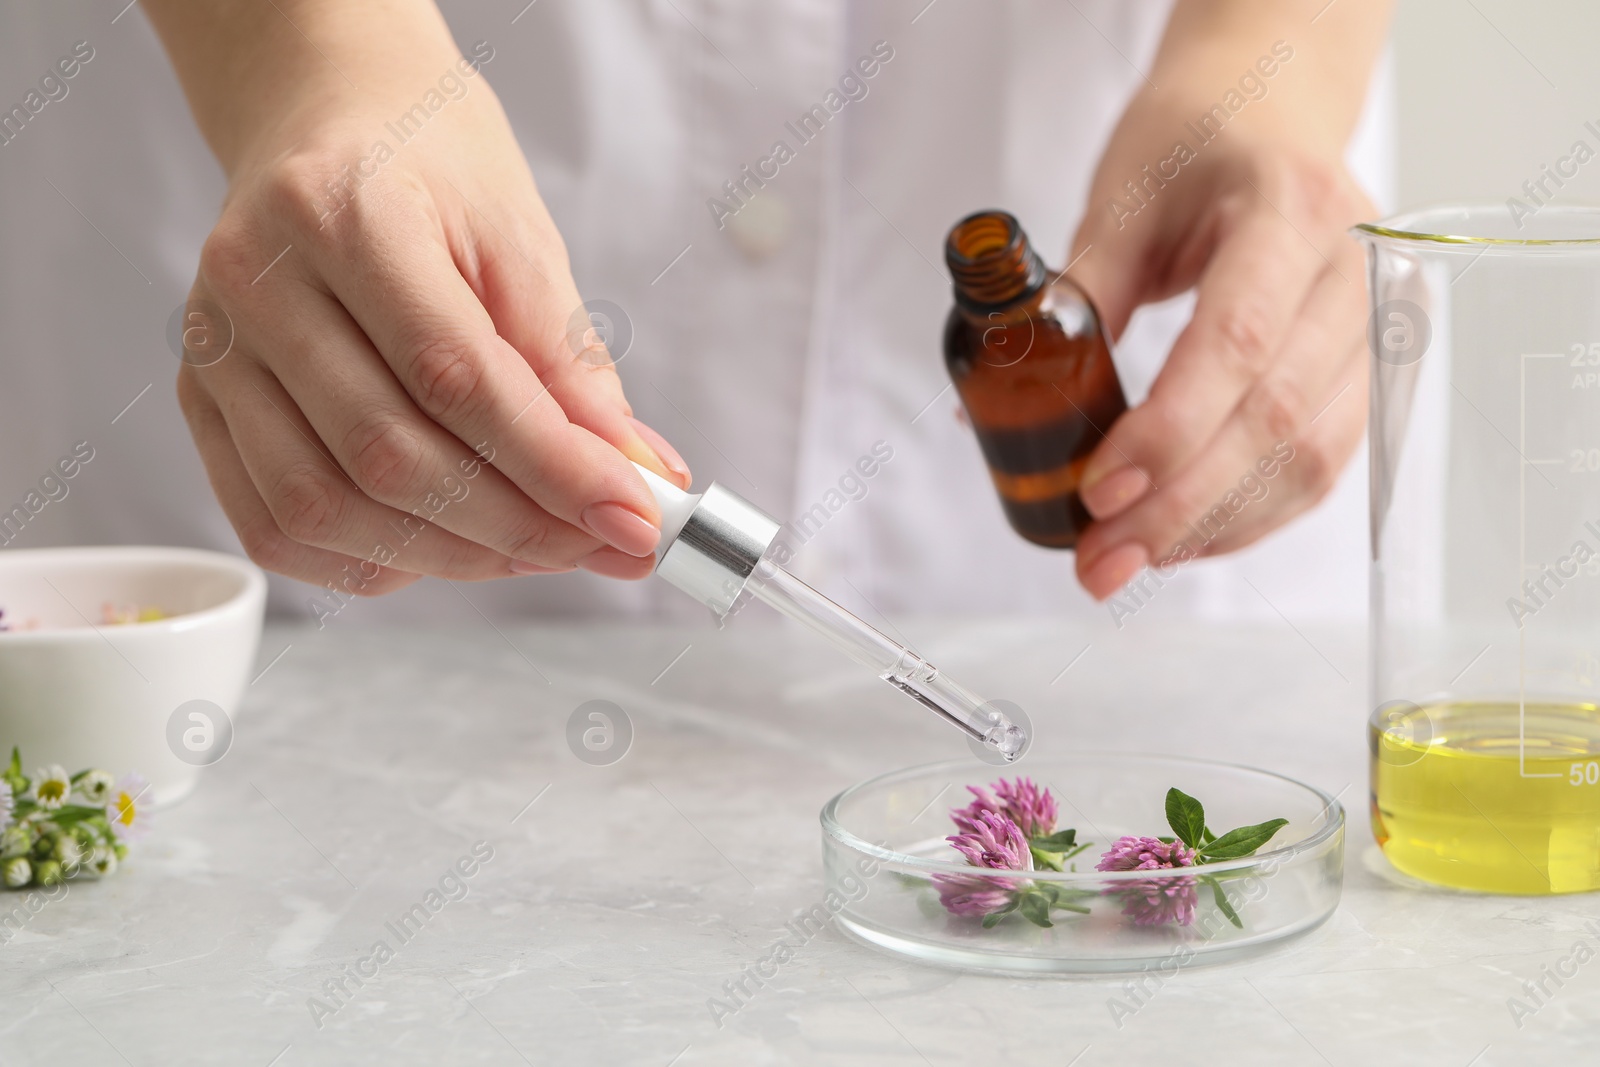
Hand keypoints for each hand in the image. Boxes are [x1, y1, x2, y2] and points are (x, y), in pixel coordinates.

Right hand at [154, 6, 687, 594]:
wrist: (329, 117)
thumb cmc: (430, 166)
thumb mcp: (521, 240)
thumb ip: (572, 365)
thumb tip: (636, 477)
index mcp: (344, 215)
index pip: (456, 380)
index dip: (555, 469)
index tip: (635, 519)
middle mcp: (256, 283)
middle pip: (387, 459)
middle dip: (517, 527)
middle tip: (602, 544)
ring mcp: (214, 348)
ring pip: (323, 507)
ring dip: (450, 557)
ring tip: (537, 546)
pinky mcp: (200, 399)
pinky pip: (271, 524)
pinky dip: (369, 560)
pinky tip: (444, 547)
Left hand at [1066, 86, 1373, 599]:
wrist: (1272, 116)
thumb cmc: (1191, 147)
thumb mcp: (1121, 201)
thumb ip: (1078, 296)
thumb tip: (995, 402)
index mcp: (1289, 209)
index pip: (1236, 342)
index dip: (1168, 431)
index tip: (1098, 491)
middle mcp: (1355, 272)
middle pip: (1274, 418)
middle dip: (1177, 506)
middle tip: (1098, 561)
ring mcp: (1379, 326)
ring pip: (1309, 460)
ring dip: (1211, 529)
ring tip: (1125, 563)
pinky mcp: (1376, 372)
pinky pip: (1322, 466)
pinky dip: (1248, 516)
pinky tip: (1183, 541)